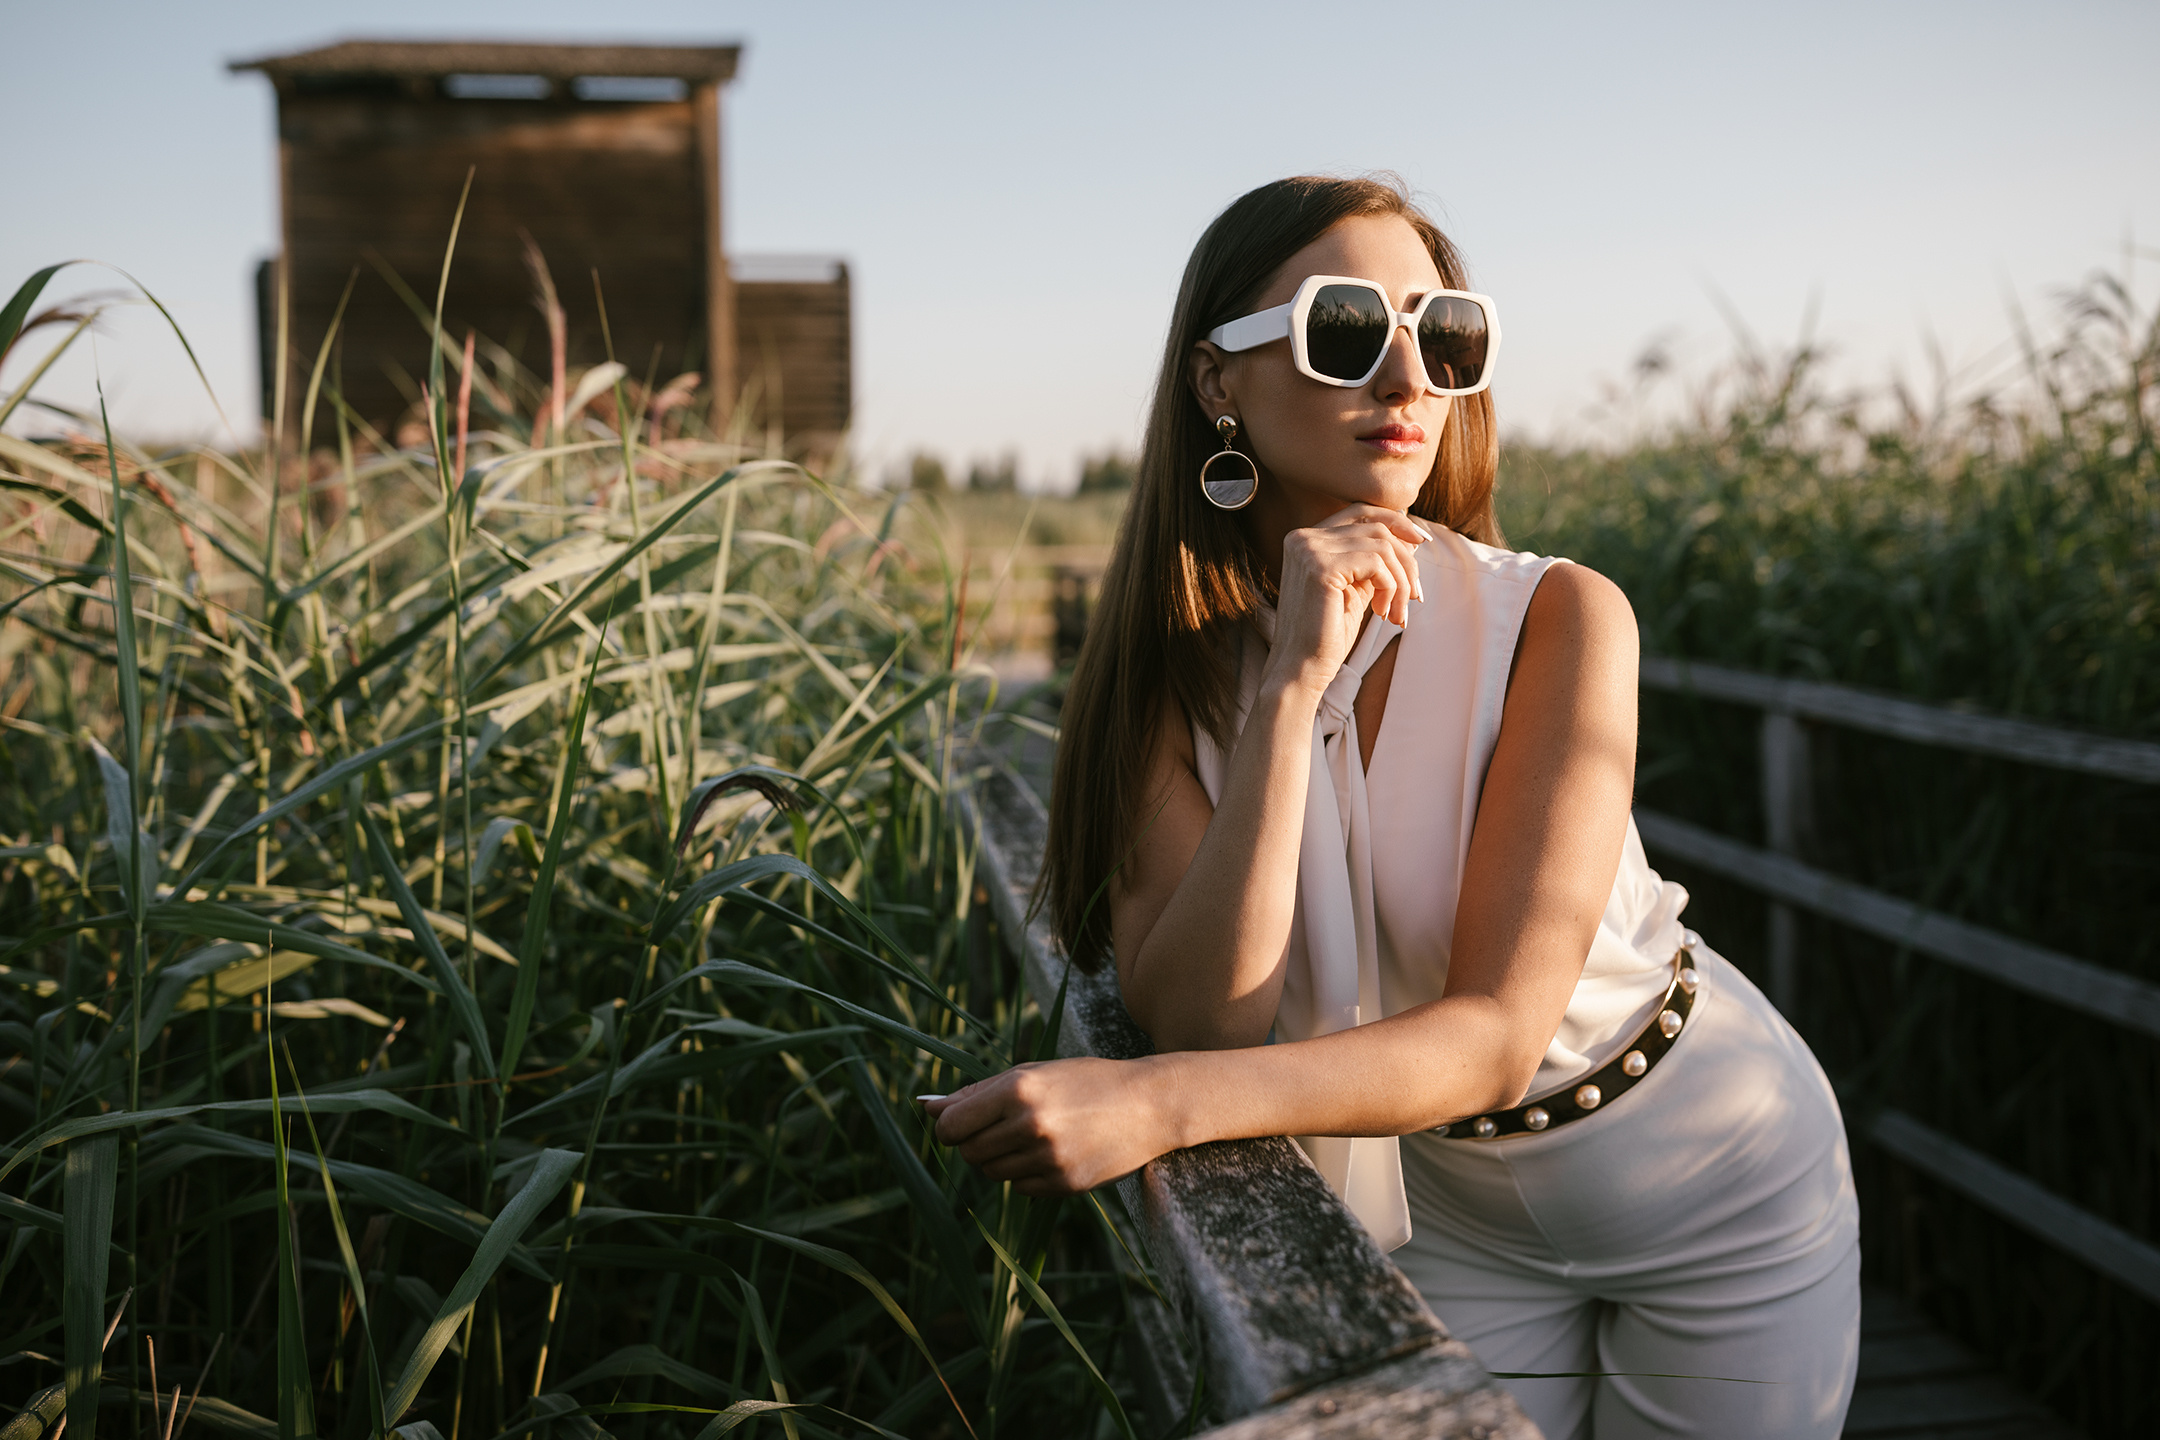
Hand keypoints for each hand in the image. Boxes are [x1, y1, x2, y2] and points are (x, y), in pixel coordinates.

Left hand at [928, 1057, 1173, 1196]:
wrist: (1147, 1105)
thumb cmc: (1084, 1081)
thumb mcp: (1032, 1073)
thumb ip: (976, 1092)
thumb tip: (924, 1108)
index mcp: (1018, 1089)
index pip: (951, 1126)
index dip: (949, 1127)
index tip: (961, 1122)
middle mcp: (1030, 1124)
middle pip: (968, 1152)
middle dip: (975, 1142)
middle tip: (1003, 1126)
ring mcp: (1048, 1158)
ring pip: (992, 1172)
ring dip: (1000, 1157)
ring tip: (1032, 1136)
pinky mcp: (1064, 1184)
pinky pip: (1020, 1188)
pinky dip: (1026, 1174)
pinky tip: (1052, 1153)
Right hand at [1268, 504, 1429, 697]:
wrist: (1302, 669)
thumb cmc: (1327, 635)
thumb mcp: (1356, 589)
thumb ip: (1375, 562)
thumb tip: (1413, 540)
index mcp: (1306, 539)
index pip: (1361, 512)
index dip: (1396, 522)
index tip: (1423, 544)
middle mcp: (1303, 537)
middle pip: (1377, 528)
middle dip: (1406, 562)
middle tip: (1415, 597)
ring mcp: (1309, 550)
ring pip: (1382, 545)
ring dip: (1401, 581)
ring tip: (1397, 613)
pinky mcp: (1321, 568)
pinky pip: (1377, 563)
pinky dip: (1391, 587)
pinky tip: (1382, 612)